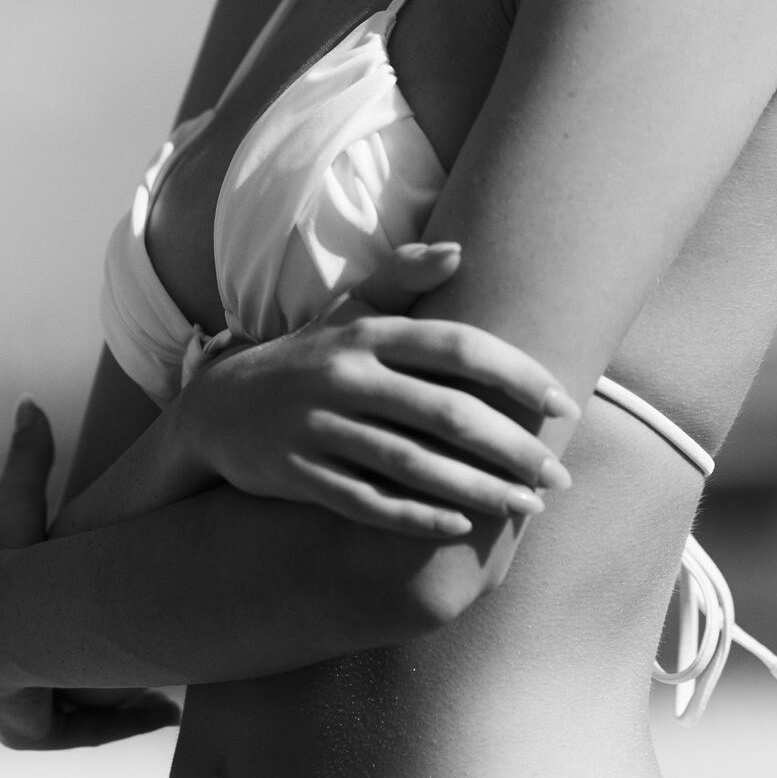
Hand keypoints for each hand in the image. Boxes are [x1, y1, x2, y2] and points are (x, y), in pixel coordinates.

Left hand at [0, 398, 180, 748]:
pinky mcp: (22, 732)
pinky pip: (73, 732)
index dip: (67, 603)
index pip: (30, 609)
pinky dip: (119, 725)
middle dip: (103, 662)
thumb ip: (28, 458)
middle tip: (160, 652)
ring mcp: (6, 702)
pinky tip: (166, 715)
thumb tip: (28, 400)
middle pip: (59, 661)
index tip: (113, 605)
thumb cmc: (3, 560)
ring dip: (118, 698)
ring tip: (170, 687)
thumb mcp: (21, 505)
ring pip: (74, 702)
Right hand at [179, 242, 579, 537]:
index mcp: (367, 335)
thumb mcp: (348, 311)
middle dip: (511, 446)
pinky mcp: (298, 475)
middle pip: (444, 412)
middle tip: (558, 473)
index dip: (514, 373)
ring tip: (527, 506)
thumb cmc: (307, 358)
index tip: (560, 403)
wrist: (216, 409)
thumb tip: (460, 250)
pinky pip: (366, 503)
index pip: (455, 346)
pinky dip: (415, 517)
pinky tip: (461, 527)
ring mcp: (318, 428)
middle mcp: (344, 377)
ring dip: (477, 489)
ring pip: (412, 464)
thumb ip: (402, 276)